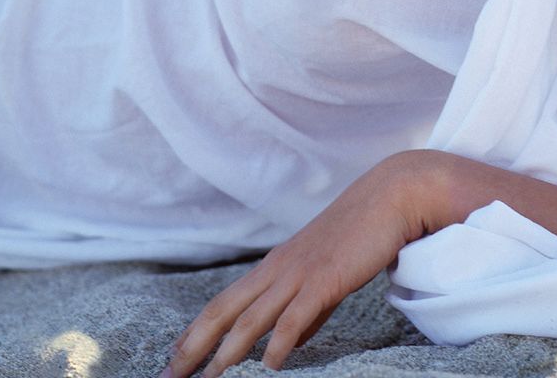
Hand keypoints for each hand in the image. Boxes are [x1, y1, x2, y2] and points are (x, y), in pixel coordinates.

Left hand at [167, 151, 439, 377]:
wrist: (388, 197)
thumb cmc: (358, 235)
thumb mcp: (323, 275)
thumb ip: (305, 310)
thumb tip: (291, 342)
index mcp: (273, 267)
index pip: (222, 304)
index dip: (194, 333)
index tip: (174, 359)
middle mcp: (276, 269)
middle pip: (222, 312)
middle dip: (192, 347)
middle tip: (168, 377)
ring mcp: (298, 273)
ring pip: (250, 318)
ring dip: (225, 354)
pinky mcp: (325, 279)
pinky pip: (295, 317)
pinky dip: (278, 344)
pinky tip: (267, 368)